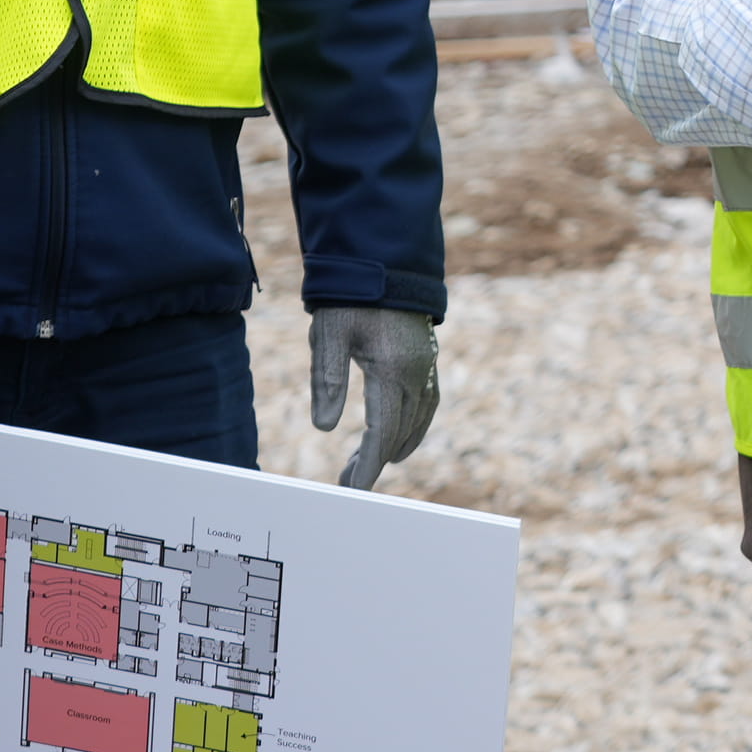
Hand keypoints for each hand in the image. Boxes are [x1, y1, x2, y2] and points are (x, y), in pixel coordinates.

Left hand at [310, 306, 440, 489]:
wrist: (385, 263)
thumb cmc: (351, 299)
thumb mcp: (329, 335)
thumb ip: (327, 381)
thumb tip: (324, 428)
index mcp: (392, 370)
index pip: (382, 432)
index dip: (369, 464)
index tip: (353, 488)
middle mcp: (416, 373)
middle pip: (400, 432)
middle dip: (375, 461)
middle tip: (347, 480)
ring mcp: (426, 367)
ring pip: (417, 421)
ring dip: (395, 447)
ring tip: (367, 463)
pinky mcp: (427, 360)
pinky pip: (427, 404)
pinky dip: (414, 427)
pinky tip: (398, 436)